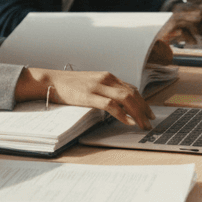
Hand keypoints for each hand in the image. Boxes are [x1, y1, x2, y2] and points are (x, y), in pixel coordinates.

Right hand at [15, 67, 155, 129]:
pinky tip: (128, 122)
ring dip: (137, 113)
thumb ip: (105, 90)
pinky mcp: (89, 96)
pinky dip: (122, 114)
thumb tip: (119, 102)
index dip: (143, 101)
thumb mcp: (91, 84)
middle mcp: (106, 79)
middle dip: (144, 109)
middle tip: (150, 122)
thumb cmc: (69, 85)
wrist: (51, 80)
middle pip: (133, 94)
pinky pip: (110, 105)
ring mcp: (98, 87)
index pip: (131, 89)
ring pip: (126, 99)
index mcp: (107, 76)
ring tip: (143, 124)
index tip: (149, 112)